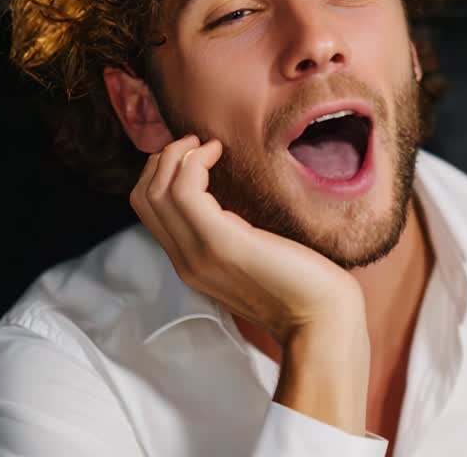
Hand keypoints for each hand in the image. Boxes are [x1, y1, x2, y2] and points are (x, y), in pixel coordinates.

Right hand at [129, 135, 365, 345]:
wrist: (322, 321)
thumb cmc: (301, 285)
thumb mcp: (250, 256)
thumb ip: (228, 235)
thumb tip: (223, 201)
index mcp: (191, 264)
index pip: (148, 211)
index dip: (161, 173)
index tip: (195, 155)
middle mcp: (186, 261)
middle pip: (143, 197)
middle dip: (163, 159)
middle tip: (196, 145)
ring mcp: (199, 254)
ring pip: (156, 191)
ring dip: (176, 155)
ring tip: (206, 146)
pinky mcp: (221, 243)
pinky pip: (184, 192)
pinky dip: (194, 162)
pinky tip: (218, 153)